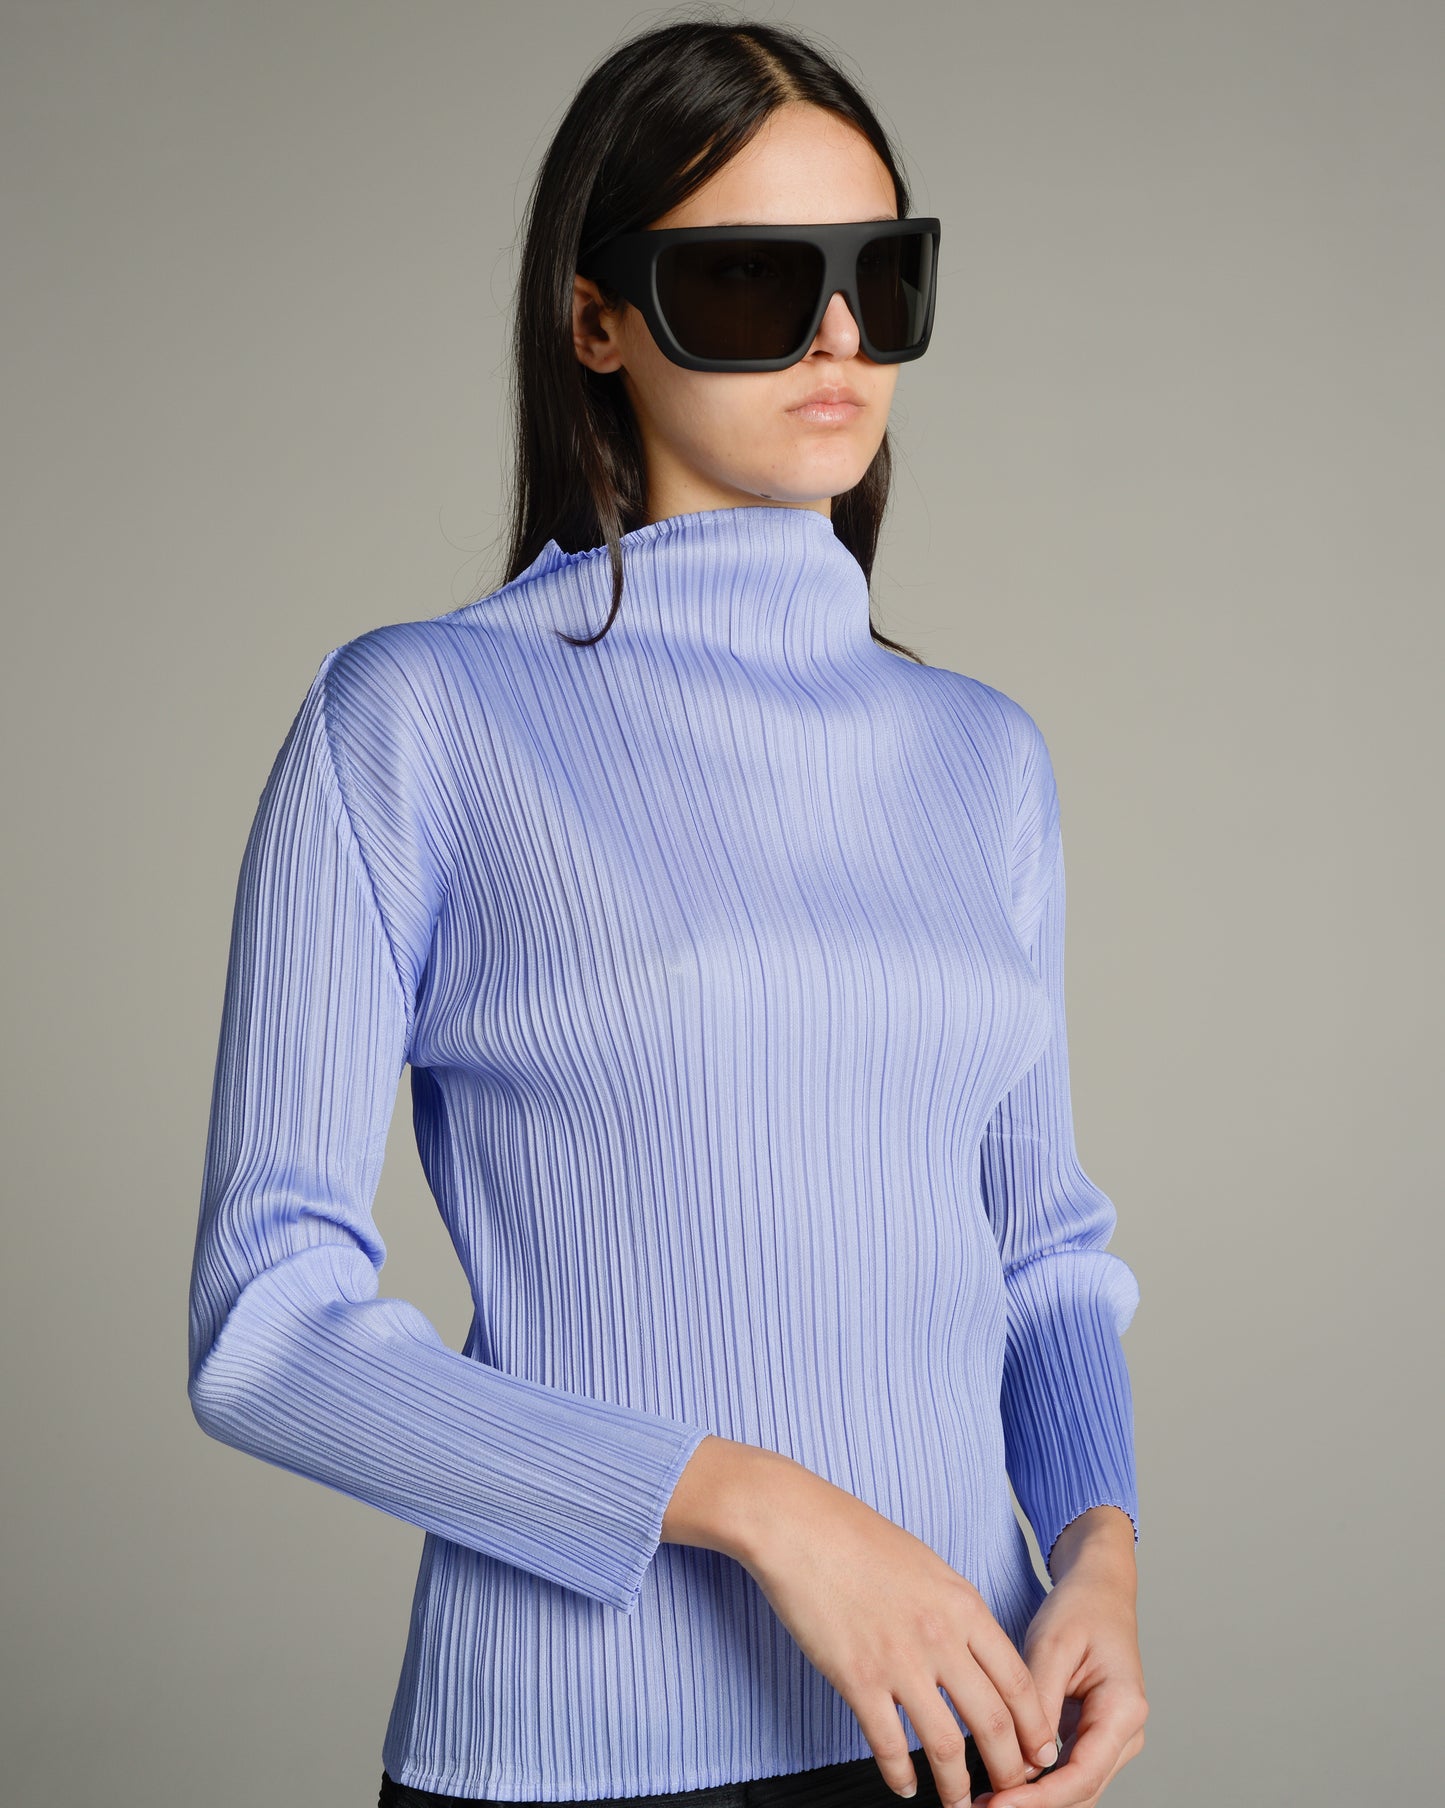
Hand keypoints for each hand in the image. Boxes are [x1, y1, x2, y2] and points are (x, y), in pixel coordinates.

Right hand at [731, 1451, 1063, 1807]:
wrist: (798, 1526)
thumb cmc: (856, 1536)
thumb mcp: (927, 1565)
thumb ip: (956, 1610)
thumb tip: (973, 1650)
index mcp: (963, 1605)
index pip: (1019, 1682)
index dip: (1036, 1728)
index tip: (1041, 1754)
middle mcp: (940, 1636)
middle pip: (994, 1722)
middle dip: (1009, 1770)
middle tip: (1011, 1791)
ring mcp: (899, 1660)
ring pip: (947, 1746)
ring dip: (958, 1787)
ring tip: (960, 1805)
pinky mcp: (856, 1677)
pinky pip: (888, 1744)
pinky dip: (900, 1775)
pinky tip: (904, 1786)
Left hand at [971, 1559, 1146, 1807]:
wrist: (1100, 1589)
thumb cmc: (1080, 1608)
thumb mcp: (1053, 1645)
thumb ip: (1038, 1703)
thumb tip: (1023, 1762)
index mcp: (1124, 1709)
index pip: (1082, 1774)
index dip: (1040, 1798)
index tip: (999, 1804)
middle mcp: (1127, 1732)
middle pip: (1081, 1790)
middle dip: (1033, 1805)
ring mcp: (1114, 1737)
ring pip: (1075, 1787)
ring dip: (1034, 1797)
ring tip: (986, 1800)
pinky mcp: (1095, 1735)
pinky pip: (1068, 1770)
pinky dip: (1039, 1781)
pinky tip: (1003, 1781)